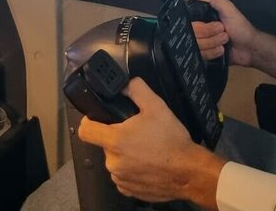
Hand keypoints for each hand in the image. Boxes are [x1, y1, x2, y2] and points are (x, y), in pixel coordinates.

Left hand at [78, 78, 224, 207]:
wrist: (189, 172)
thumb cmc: (172, 141)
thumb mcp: (157, 107)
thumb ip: (137, 90)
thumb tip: (126, 84)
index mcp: (115, 141)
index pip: (86, 130)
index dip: (89, 121)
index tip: (96, 119)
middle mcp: (113, 162)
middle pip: (105, 144)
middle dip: (118, 138)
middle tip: (138, 133)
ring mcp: (120, 178)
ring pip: (116, 161)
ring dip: (126, 155)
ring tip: (147, 150)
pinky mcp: (129, 190)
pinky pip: (124, 176)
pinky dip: (132, 170)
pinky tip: (148, 165)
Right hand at [190, 0, 258, 67]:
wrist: (250, 49)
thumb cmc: (239, 26)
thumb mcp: (228, 8)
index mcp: (201, 16)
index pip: (186, 19)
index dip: (195, 22)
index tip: (203, 22)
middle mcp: (198, 29)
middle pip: (191, 34)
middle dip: (209, 33)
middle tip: (222, 31)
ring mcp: (200, 44)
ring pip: (195, 46)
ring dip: (212, 43)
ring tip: (224, 41)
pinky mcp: (203, 56)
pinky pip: (199, 56)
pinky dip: (212, 53)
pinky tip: (221, 50)